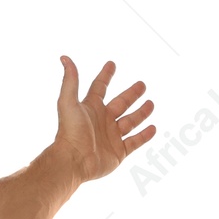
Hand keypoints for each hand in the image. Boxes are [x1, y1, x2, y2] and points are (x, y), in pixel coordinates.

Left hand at [53, 56, 155, 181]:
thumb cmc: (70, 131)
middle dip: (131, 94)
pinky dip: (144, 136)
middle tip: (142, 84)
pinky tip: (153, 128)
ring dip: (141, 112)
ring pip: (131, 121)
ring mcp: (112, 136)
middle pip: (121, 103)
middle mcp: (103, 120)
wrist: (74, 161)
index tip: (112, 64)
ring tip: (151, 104)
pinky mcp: (118, 152)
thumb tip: (65, 57)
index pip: (100, 87)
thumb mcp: (68, 102)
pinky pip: (135, 142)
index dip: (106, 75)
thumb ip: (70, 80)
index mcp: (91, 107)